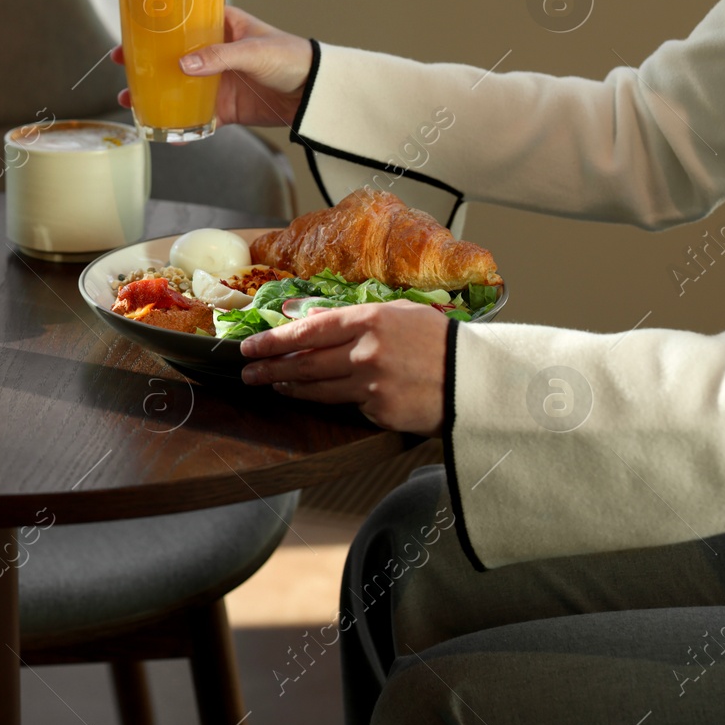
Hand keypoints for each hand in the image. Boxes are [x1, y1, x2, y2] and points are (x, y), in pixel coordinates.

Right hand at [112, 6, 312, 127]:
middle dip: (145, 61)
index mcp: (222, 26)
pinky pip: (196, 116)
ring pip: (177, 87)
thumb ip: (219, 56)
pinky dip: (179, 124)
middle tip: (121, 65)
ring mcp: (217, 80)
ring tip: (130, 101)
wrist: (315, 92)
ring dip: (154, 94)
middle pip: (171, 55)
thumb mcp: (254, 50)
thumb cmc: (291, 57)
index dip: (155, 26)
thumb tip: (184, 65)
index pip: (182, 21)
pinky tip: (162, 131)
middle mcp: (215, 52)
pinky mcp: (225, 107)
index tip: (131, 32)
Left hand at [238, 300, 449, 434]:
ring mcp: (372, 384)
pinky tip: (310, 397)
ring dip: (289, 387)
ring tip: (270, 384)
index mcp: (370, 319)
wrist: (477, 378)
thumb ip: (353, 316)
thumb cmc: (437, 341)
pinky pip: (346, 405)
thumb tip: (310, 317)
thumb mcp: (398, 314)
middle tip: (247, 371)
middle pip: (305, 362)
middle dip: (270, 367)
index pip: (308, 330)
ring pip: (317, 388)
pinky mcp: (380, 411)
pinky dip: (328, 401)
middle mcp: (366, 351)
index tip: (250, 346)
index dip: (274, 340)